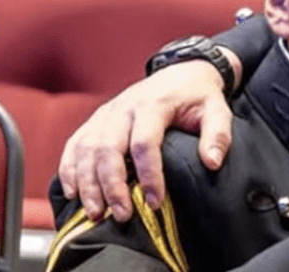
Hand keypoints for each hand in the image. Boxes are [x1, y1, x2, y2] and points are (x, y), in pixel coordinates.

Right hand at [58, 58, 234, 220]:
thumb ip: (218, 135)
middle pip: (108, 148)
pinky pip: (75, 144)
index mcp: (153, 104)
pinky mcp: (96, 120)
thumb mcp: (217, 110)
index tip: (155, 202)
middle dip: (111, 185)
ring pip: (87, 148)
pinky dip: (70, 169)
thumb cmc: (197, 96)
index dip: (149, 175)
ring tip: (97, 213)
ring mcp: (106, 113)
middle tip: (121, 215)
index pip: (145, 142)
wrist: (180, 73)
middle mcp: (124, 108)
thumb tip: (212, 162)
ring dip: (88, 183)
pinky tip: (74, 194)